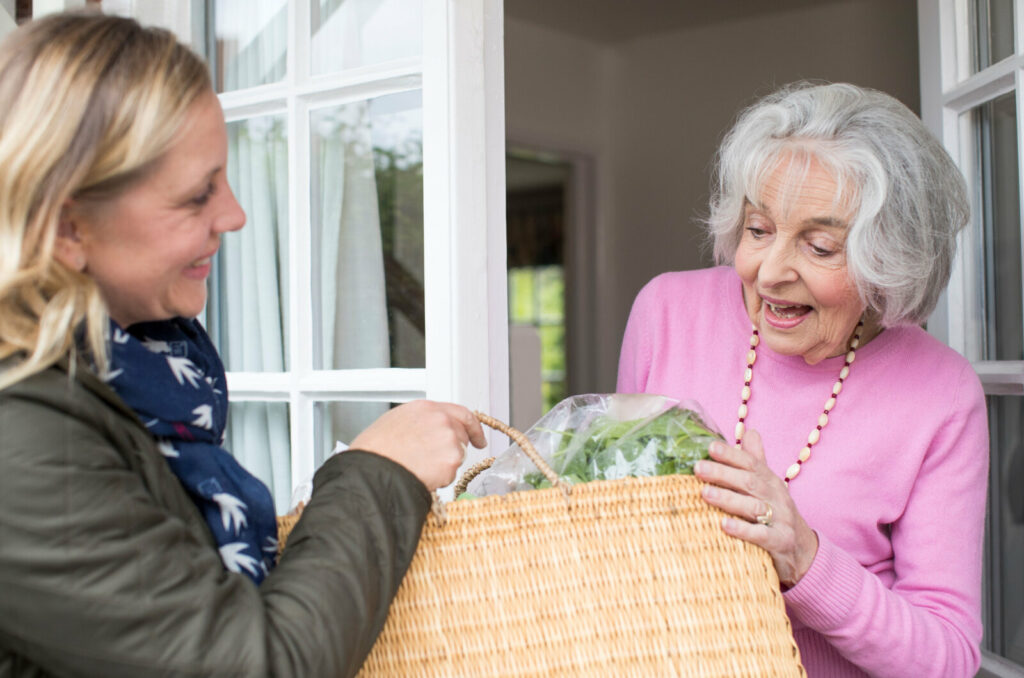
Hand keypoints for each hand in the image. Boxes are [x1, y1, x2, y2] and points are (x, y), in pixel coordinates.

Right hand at [349, 400, 486, 490]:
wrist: (372, 471)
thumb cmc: (375, 451)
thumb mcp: (395, 422)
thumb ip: (420, 422)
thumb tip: (429, 430)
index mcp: (426, 408)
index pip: (461, 413)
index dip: (473, 428)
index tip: (478, 438)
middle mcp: (442, 420)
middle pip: (461, 437)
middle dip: (452, 450)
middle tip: (436, 461)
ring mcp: (449, 441)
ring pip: (456, 457)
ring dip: (443, 464)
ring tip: (417, 467)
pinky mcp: (451, 462)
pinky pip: (451, 474)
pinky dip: (439, 479)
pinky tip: (420, 475)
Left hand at [694, 430, 818, 587]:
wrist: (803, 551)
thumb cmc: (776, 513)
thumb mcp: (768, 486)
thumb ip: (757, 461)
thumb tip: (750, 431)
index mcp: (771, 481)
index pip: (751, 463)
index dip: (731, 455)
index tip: (710, 447)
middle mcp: (777, 497)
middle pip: (750, 482)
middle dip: (723, 474)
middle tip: (698, 468)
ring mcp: (781, 520)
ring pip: (754, 507)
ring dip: (728, 499)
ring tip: (704, 493)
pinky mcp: (781, 542)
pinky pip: (762, 535)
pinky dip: (743, 530)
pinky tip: (723, 525)